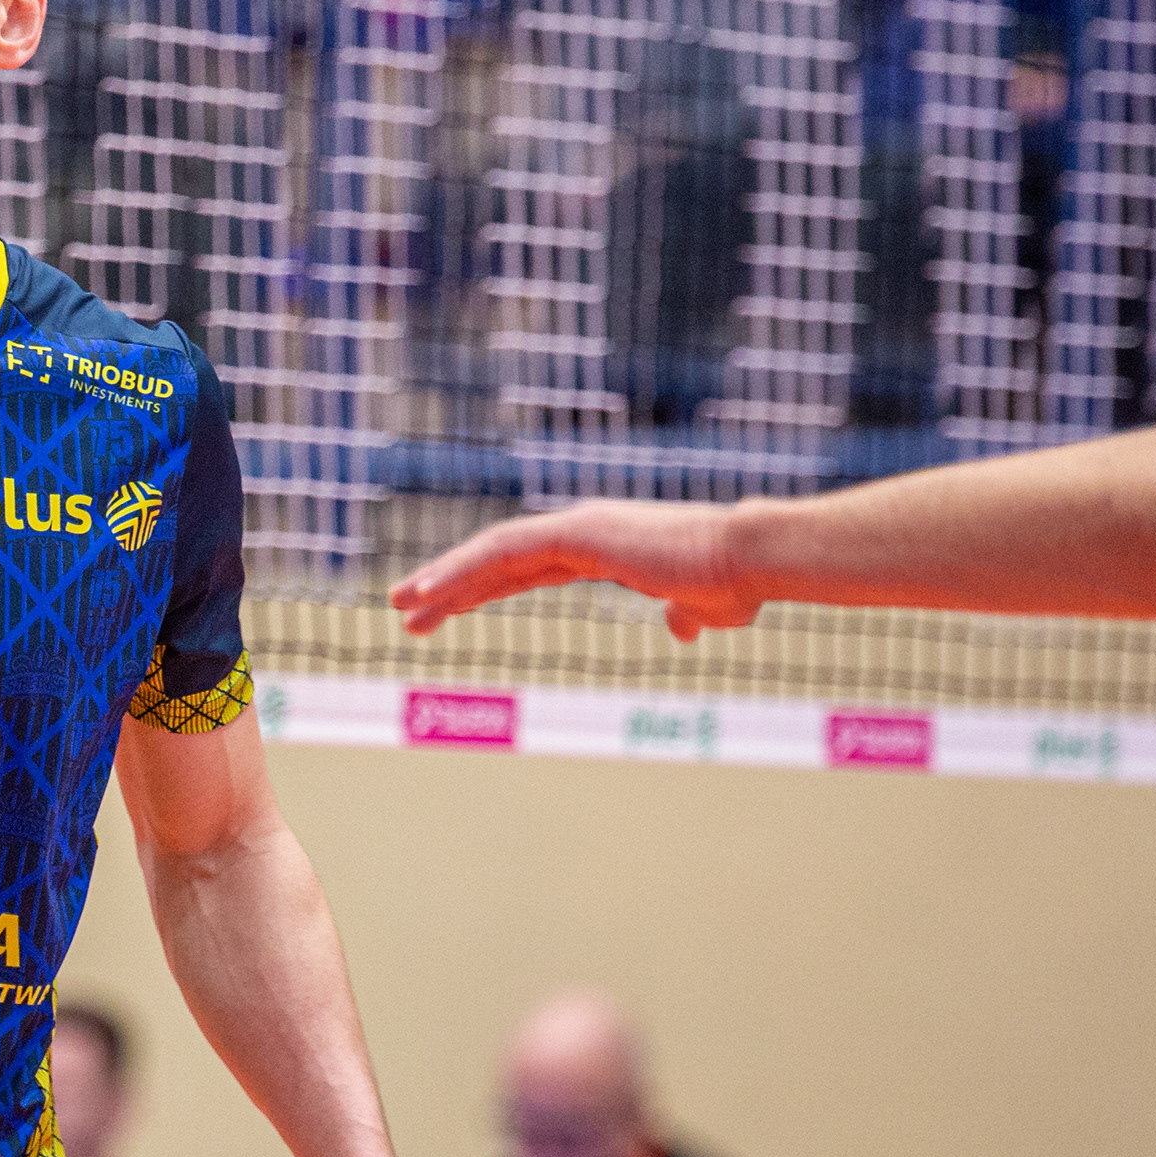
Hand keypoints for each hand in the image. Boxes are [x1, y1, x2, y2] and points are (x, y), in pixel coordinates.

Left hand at [392, 501, 755, 639]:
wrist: (752, 561)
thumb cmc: (734, 584)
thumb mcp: (703, 608)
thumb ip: (684, 615)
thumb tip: (682, 628)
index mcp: (603, 548)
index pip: (525, 569)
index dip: (483, 587)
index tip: (445, 608)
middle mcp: (582, 532)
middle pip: (498, 558)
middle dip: (450, 583)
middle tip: (405, 605)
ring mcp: (577, 528)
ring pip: (492, 552)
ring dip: (445, 577)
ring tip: (403, 603)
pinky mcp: (578, 533)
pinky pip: (505, 551)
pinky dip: (463, 570)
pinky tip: (430, 591)